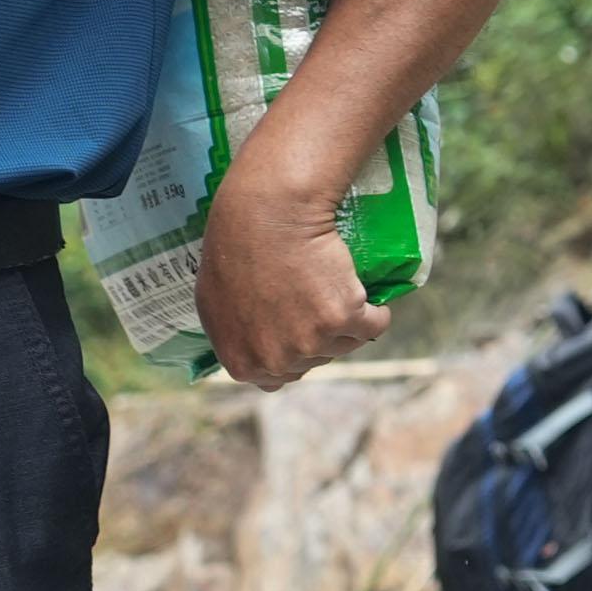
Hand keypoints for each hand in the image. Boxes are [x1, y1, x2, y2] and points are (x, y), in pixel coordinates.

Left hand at [190, 141, 387, 389]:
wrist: (268, 212)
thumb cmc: (234, 247)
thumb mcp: (214, 301)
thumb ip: (234, 336)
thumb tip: (252, 349)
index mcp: (244, 364)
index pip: (278, 378)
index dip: (291, 351)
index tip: (297, 327)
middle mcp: (277, 361)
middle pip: (314, 361)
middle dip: (318, 336)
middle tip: (314, 299)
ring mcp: (311, 343)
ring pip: (345, 345)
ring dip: (347, 323)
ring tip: (335, 289)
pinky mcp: (344, 319)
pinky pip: (374, 325)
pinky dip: (377, 312)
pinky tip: (365, 293)